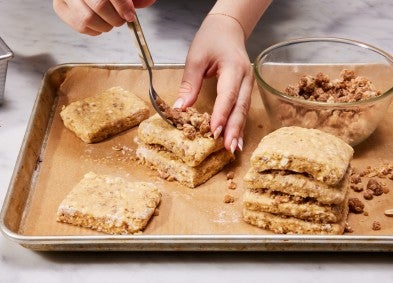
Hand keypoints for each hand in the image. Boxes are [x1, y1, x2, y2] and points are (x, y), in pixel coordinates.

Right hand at [53, 0, 155, 35]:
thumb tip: (148, 0)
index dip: (122, 6)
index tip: (130, 15)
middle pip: (98, 5)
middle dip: (115, 18)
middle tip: (122, 19)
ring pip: (87, 19)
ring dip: (105, 27)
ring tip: (111, 22)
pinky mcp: (60, 7)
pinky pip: (79, 26)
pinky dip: (95, 31)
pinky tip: (100, 24)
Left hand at [175, 14, 253, 152]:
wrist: (228, 28)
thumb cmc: (211, 39)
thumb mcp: (195, 58)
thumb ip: (189, 84)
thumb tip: (180, 108)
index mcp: (233, 67)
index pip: (228, 94)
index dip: (221, 113)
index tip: (214, 130)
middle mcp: (245, 77)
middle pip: (240, 106)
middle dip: (233, 128)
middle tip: (227, 147)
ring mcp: (248, 84)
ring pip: (243, 110)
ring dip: (237, 130)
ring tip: (232, 148)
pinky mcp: (245, 89)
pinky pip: (242, 109)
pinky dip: (239, 125)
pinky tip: (236, 139)